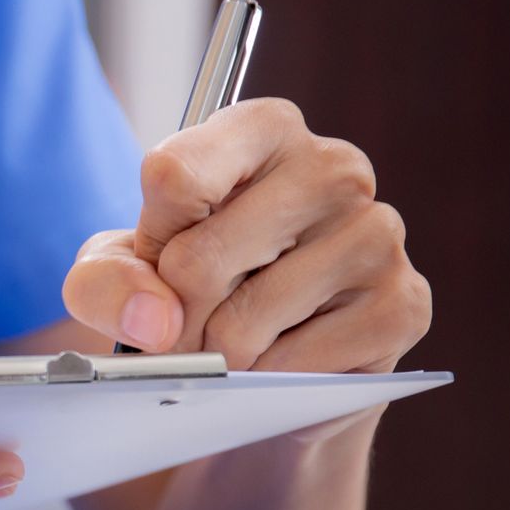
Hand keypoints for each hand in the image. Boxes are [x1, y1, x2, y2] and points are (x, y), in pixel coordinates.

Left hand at [63, 99, 430, 375]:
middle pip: (199, 259)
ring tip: (233, 341)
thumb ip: (106, 282)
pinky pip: (293, 364)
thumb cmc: (186, 291)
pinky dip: (266, 379)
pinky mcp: (402, 305)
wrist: (259, 363)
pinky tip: (279, 359)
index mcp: (263, 129)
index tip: (160, 259)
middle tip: (187, 324)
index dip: (149, 243)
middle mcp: (334, 167)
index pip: (173, 176)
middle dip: (176, 315)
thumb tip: (155, 321)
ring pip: (242, 321)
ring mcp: (378, 233)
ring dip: (218, 354)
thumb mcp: (120, 271)